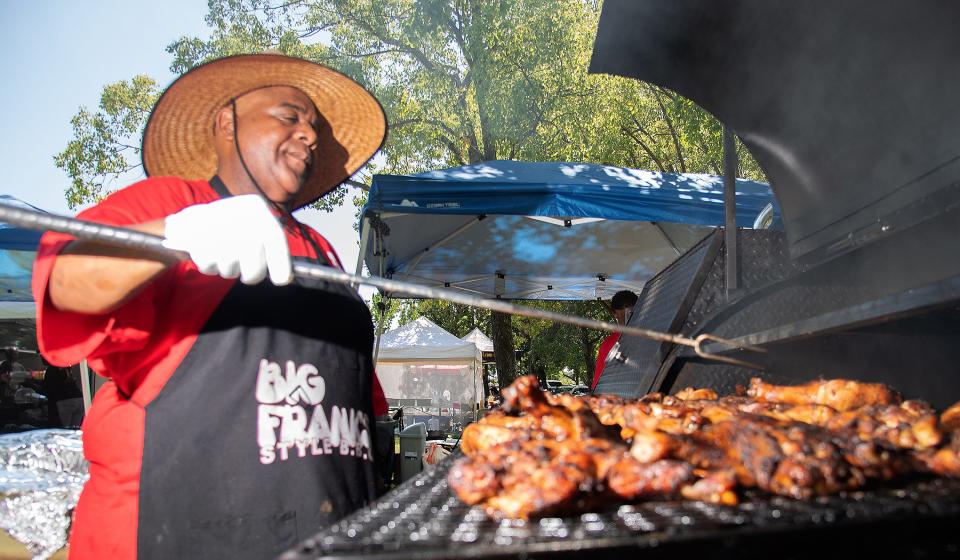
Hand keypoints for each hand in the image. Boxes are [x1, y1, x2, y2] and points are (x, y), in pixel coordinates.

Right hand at [162, 195, 292, 284]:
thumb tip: (285, 277)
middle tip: (247, 275)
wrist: (187, 221)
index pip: (275, 238)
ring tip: (222, 254)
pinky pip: (210, 267)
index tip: (281, 281)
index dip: (280, 263)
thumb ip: (270, 249)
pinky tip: (207, 252)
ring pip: (231, 268)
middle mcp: (238, 214)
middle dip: (252, 274)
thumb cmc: (229, 230)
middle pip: (254, 260)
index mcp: (255, 207)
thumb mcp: (252, 228)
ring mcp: (216, 226)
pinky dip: (210, 266)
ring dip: (228, 270)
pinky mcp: (195, 238)